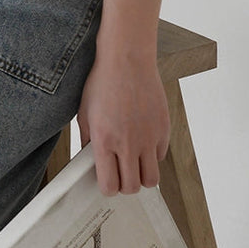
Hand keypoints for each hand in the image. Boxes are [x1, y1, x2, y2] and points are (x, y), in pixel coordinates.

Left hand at [76, 37, 170, 196]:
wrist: (126, 60)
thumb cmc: (102, 83)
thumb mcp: (85, 112)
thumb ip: (87, 140)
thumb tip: (89, 161)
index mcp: (105, 141)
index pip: (109, 185)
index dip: (107, 187)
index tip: (106, 180)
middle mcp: (128, 144)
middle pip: (132, 187)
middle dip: (125, 186)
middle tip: (120, 173)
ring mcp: (149, 138)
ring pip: (152, 179)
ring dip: (142, 176)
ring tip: (134, 164)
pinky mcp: (163, 129)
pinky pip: (161, 156)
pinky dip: (153, 156)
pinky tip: (143, 143)